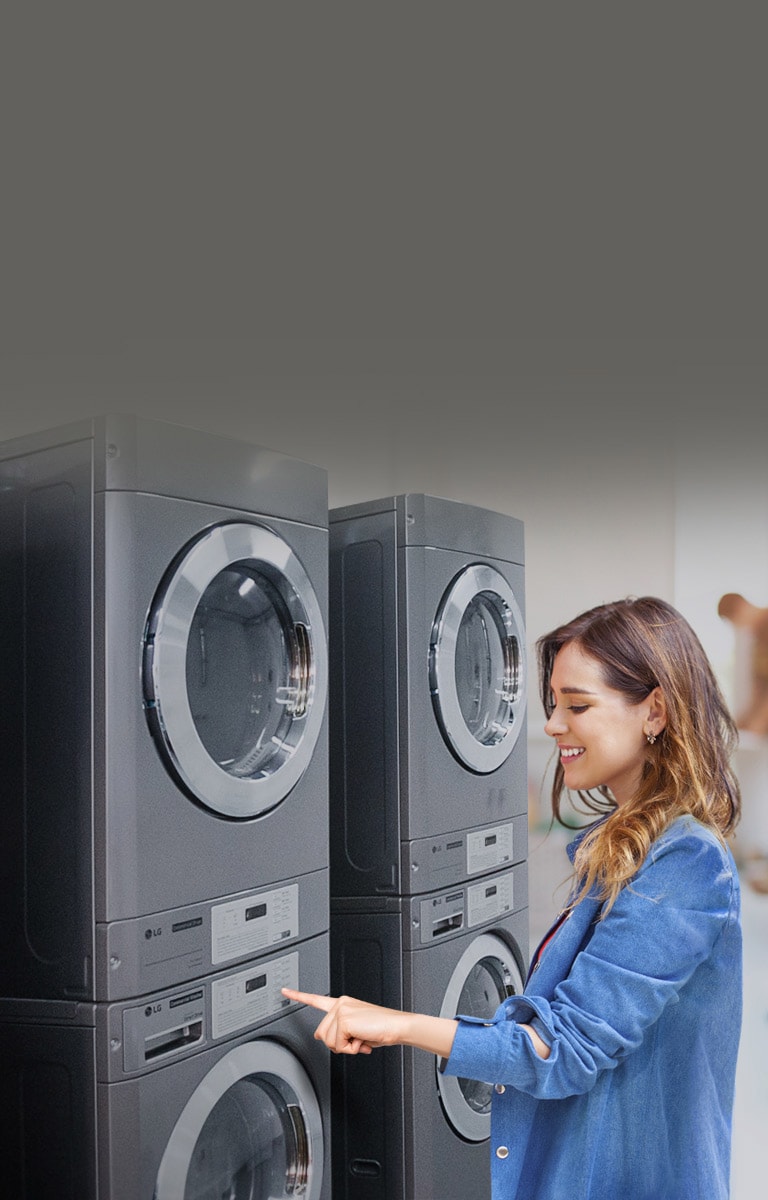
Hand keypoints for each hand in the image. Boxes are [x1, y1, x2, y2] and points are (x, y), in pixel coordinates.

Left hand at [281, 988, 406, 1054]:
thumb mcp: (356, 1030)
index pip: (315, 999)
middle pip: (321, 1034)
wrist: (396, 1026)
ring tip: (361, 1039)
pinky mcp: (344, 1018)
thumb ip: (339, 1031)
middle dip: (338, 1043)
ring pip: (328, 1041)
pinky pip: (338, 1044)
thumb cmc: (380, 1028)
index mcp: (342, 1004)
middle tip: (356, 1040)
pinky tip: (362, 1039)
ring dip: (346, 1047)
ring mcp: (341, 1010)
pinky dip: (351, 1048)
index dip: (297, 996)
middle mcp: (339, 1003)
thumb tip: (324, 1038)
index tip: (285, 991)